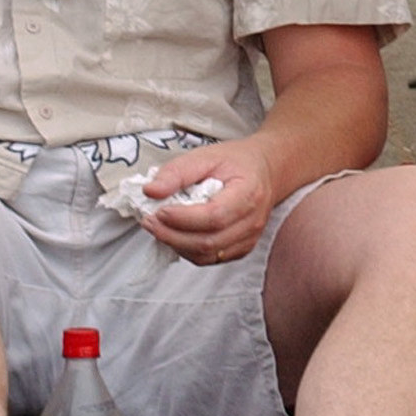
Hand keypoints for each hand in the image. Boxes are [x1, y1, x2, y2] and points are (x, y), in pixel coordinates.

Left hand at [139, 138, 278, 264]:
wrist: (265, 171)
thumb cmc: (236, 162)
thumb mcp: (205, 156)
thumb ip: (177, 172)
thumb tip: (150, 191)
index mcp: (248, 193)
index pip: (215, 216)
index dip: (183, 219)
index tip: (159, 210)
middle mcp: (252, 221)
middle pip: (209, 242)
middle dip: (173, 235)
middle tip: (149, 221)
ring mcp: (249, 238)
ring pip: (208, 255)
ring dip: (177, 245)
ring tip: (158, 228)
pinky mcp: (242, 248)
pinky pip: (212, 259)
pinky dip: (188, 251)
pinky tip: (176, 236)